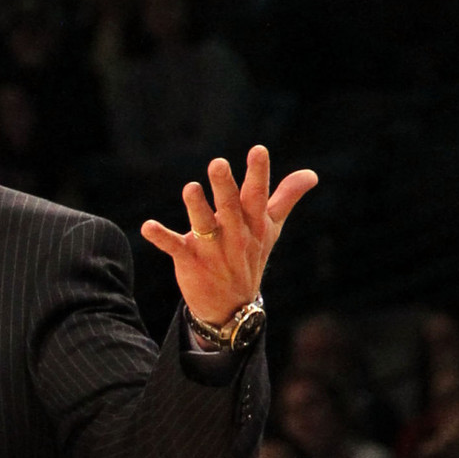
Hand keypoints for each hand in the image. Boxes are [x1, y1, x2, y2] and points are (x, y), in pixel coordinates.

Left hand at [141, 146, 316, 330]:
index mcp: (253, 223)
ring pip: (204, 225)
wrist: (232, 306)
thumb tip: (312, 174)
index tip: (257, 150)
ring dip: (196, 207)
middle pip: (230, 207)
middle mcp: (234, 234)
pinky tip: (147, 227)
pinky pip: (174, 247)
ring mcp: (211, 249)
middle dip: (225, 186)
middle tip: (218, 163)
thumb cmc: (250, 257)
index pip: (257, 195)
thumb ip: (286, 198)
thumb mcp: (270, 228)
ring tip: (190, 188)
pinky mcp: (189, 261)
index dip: (258, 173)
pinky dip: (160, 237)